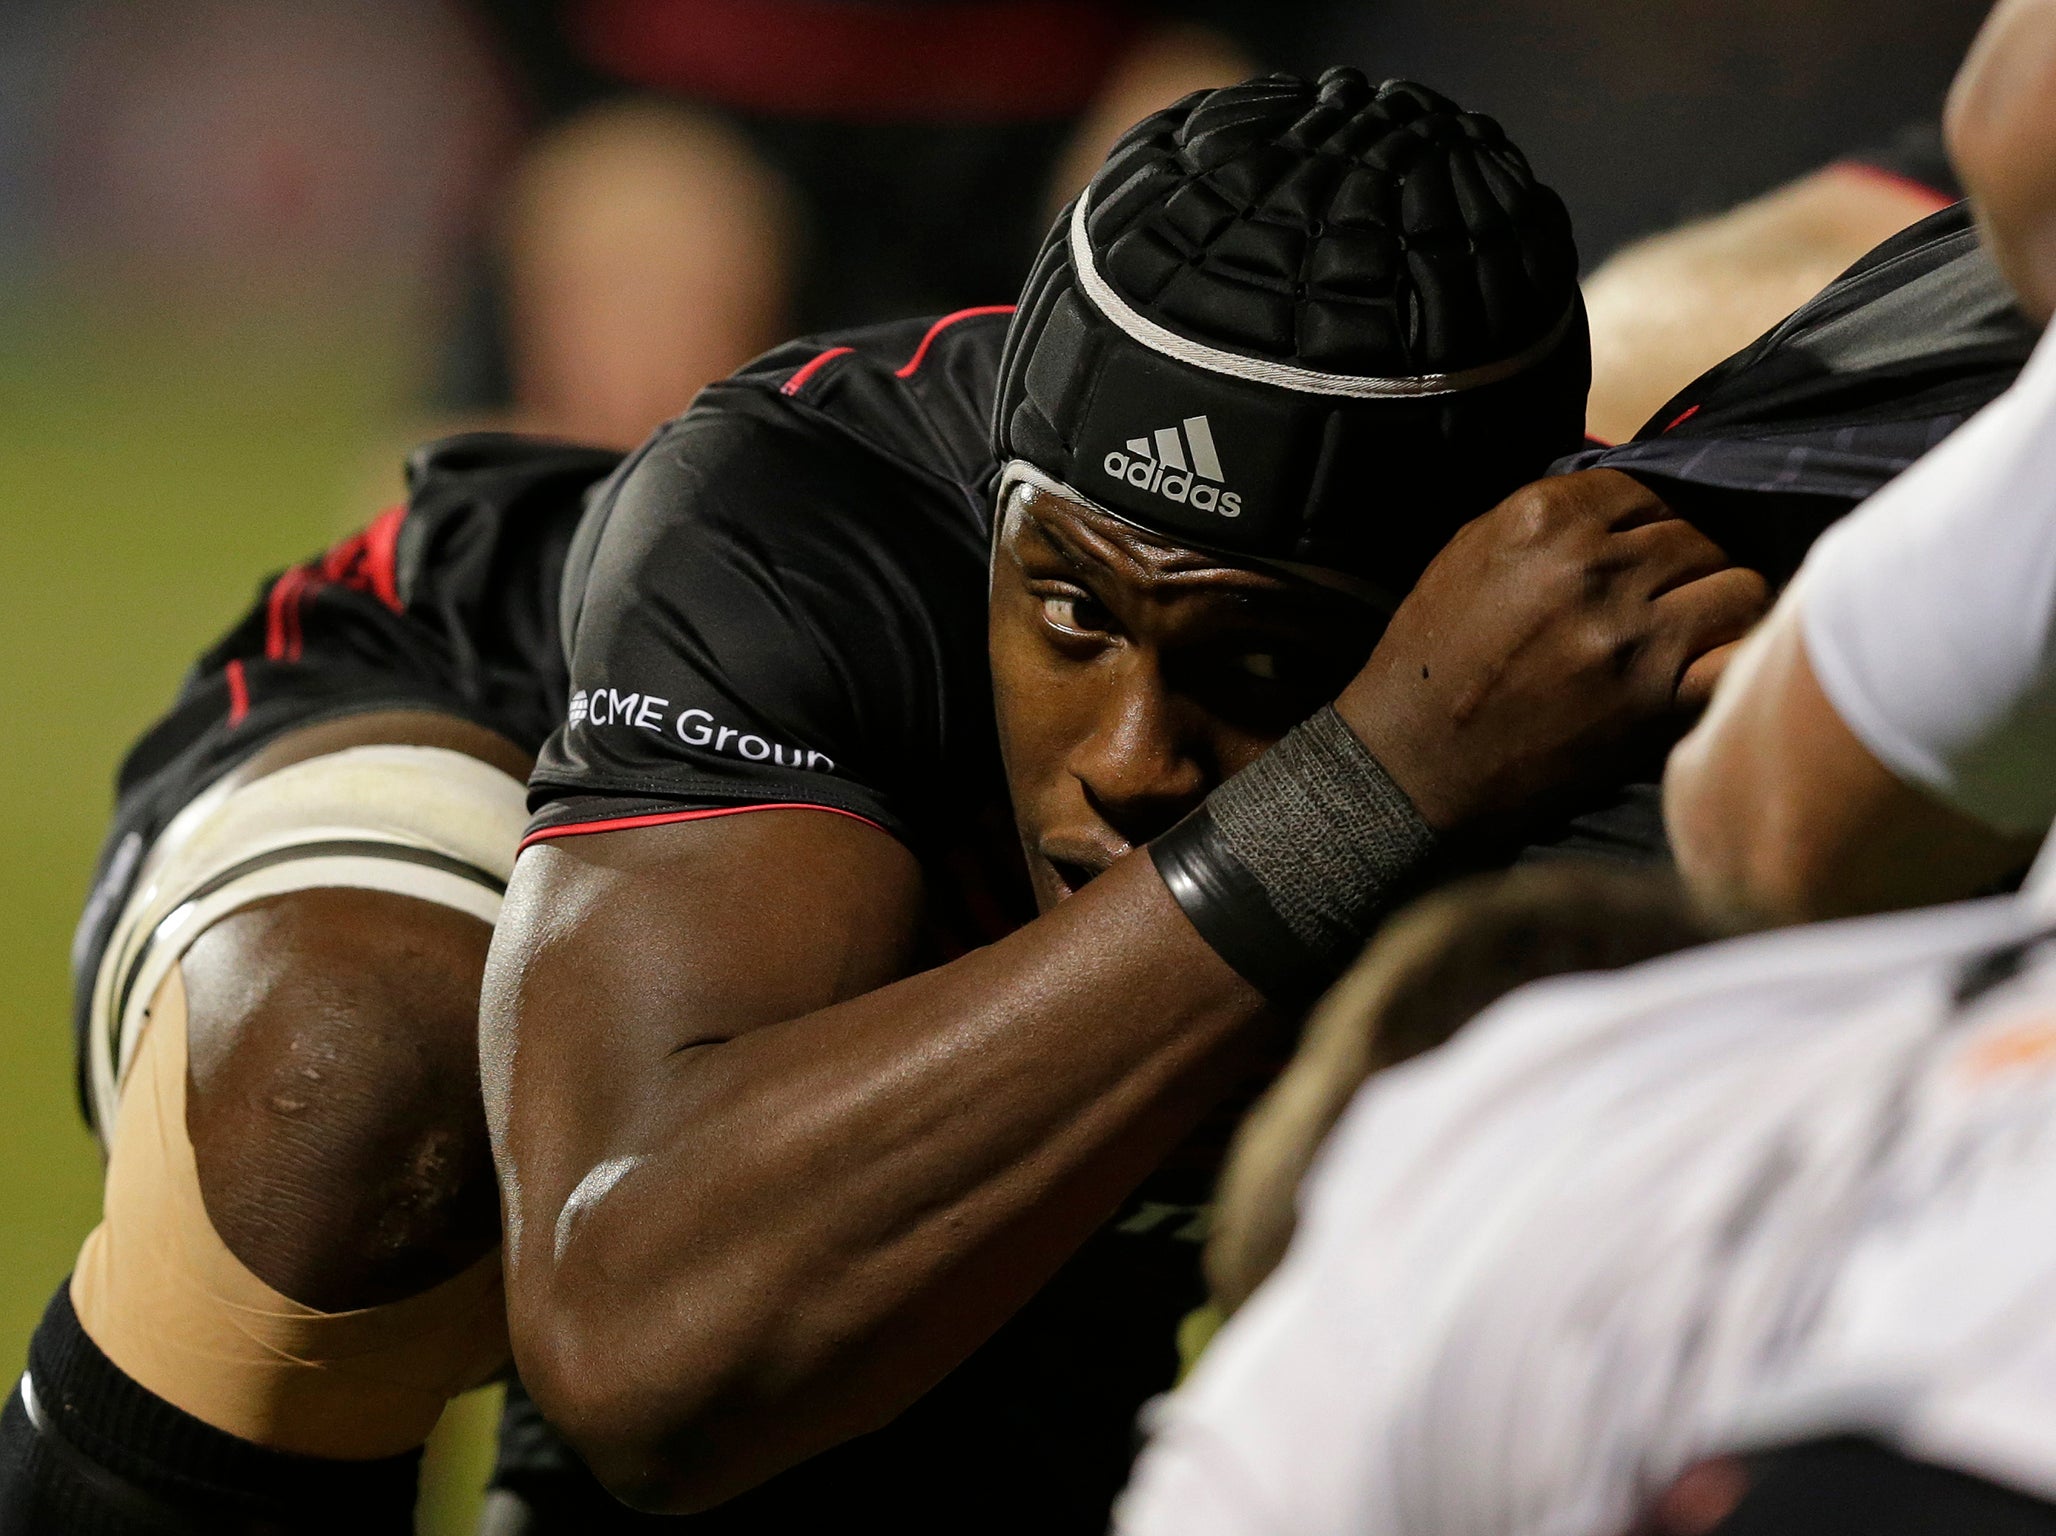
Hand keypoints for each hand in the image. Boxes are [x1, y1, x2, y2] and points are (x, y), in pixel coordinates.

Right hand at [1337, 469, 1767, 830]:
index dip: (1654, 520)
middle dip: (1689, 564)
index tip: (1643, 551)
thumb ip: (1549, 519)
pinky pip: (1738, 656)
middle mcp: (1592, 566)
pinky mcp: (1650, 701)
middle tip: (1668, 598)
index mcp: (1544, 518)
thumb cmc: (1432, 660)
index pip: (1651, 488)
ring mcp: (1628, 635)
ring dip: (1722, 607)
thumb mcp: (1468, 555)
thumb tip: (1625, 502)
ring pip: (1737, 585)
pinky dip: (1734, 660)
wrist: (1411, 763)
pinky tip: (1712, 669)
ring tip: (1697, 631)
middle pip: (1700, 534)